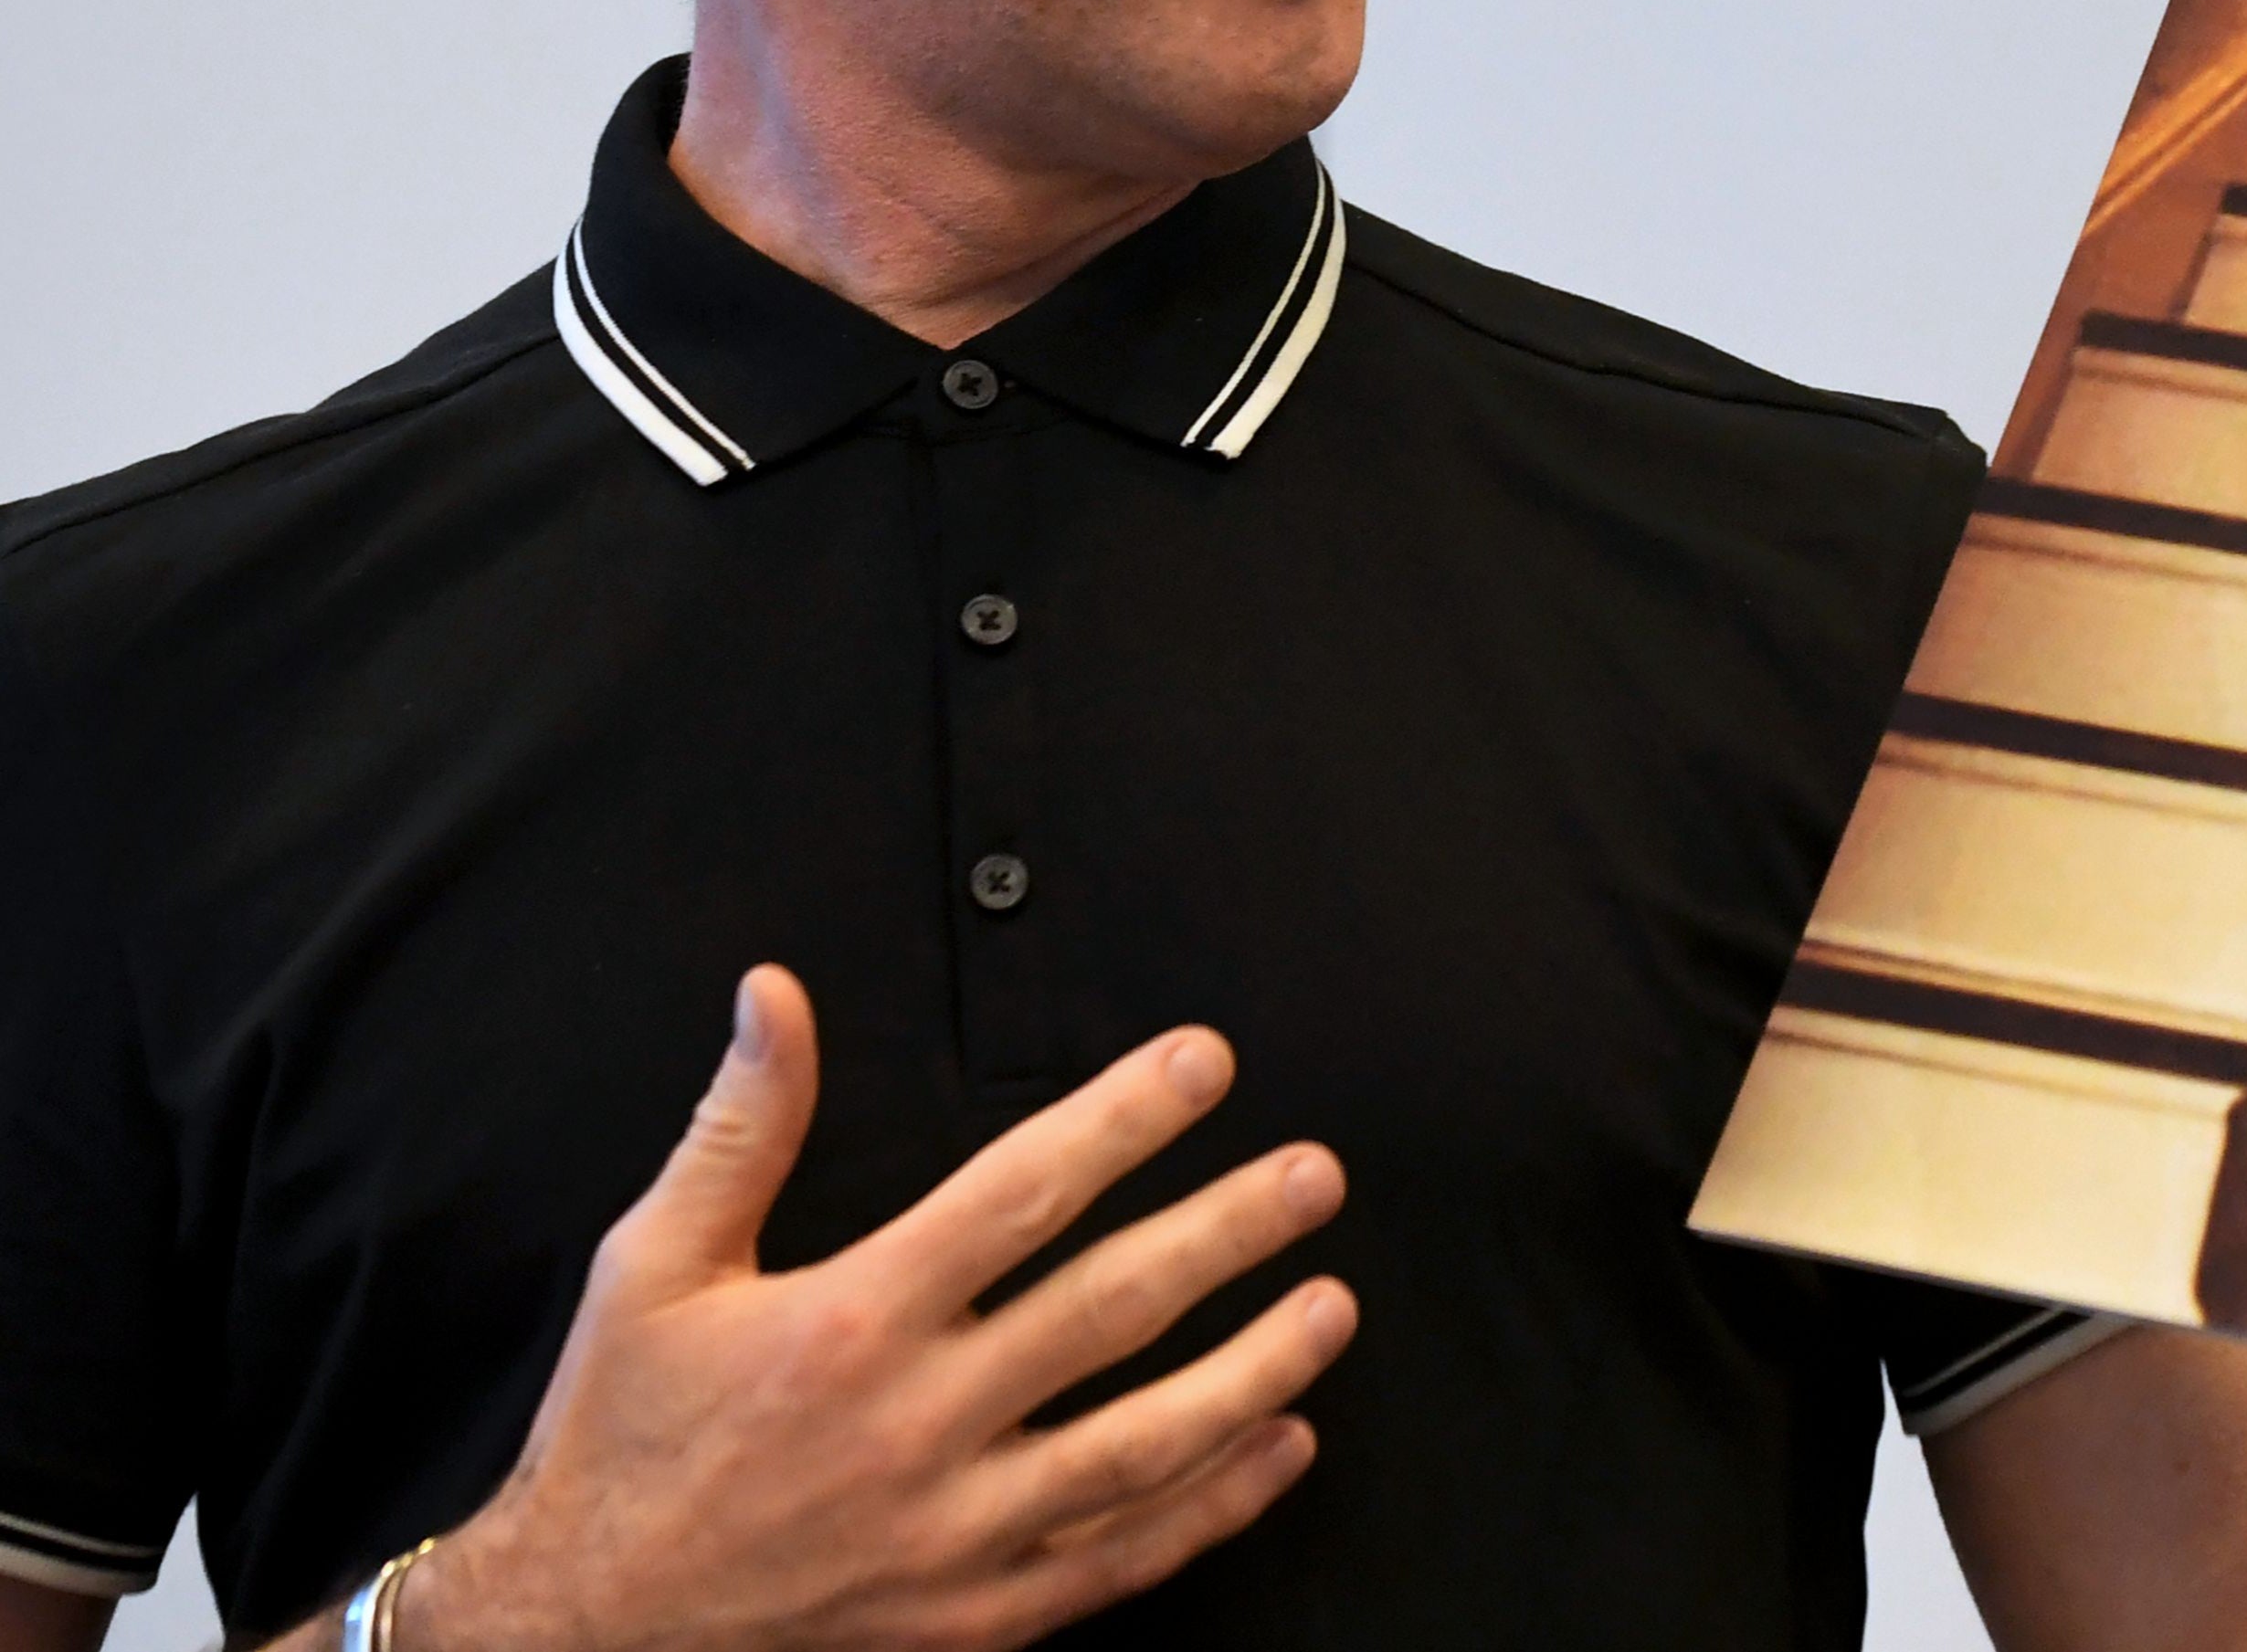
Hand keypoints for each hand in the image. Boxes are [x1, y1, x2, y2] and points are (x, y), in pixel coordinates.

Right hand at [391, 967, 1353, 1651]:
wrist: (577, 1635)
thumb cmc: (621, 1439)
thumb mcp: (651, 1268)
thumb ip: (739, 1126)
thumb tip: (773, 994)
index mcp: (848, 1323)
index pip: (1020, 1195)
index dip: (1124, 1119)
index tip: (1206, 1064)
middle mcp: (914, 1427)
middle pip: (1109, 1312)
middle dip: (1227, 1234)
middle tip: (1314, 1176)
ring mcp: (951, 1534)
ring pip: (1141, 1447)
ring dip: (1254, 1370)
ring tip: (1333, 1305)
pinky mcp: (969, 1617)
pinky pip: (1117, 1562)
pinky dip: (1213, 1506)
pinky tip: (1285, 1445)